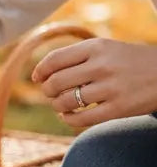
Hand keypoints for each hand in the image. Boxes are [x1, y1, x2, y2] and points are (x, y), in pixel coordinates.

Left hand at [31, 37, 156, 127]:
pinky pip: (82, 119)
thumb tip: (41, 73)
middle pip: (56, 82)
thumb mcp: (106, 49)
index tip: (37, 78)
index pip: (54, 59)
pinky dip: (68, 119)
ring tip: (61, 104)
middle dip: (47, 90)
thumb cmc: (129, 61)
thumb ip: (77, 56)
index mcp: (96, 47)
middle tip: (50, 93)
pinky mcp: (119, 108)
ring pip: (66, 101)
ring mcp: (111, 88)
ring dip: (57, 105)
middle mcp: (102, 65)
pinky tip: (68, 116)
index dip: (40, 71)